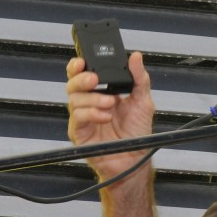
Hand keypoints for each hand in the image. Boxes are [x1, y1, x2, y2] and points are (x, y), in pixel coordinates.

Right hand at [66, 51, 155, 181]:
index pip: (83, 73)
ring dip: (92, 98)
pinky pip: (78, 118)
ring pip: (74, 99)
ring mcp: (83, 117)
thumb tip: (136, 57)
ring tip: (110, 104)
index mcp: (101, 91)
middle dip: (81, 78)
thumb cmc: (137, 133)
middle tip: (94, 79)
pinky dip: (91, 114)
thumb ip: (139, 78)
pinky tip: (105, 116)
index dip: (79, 65)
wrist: (135, 159)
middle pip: (72, 84)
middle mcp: (89, 102)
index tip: (83, 61)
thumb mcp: (143, 101)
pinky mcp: (79, 132)